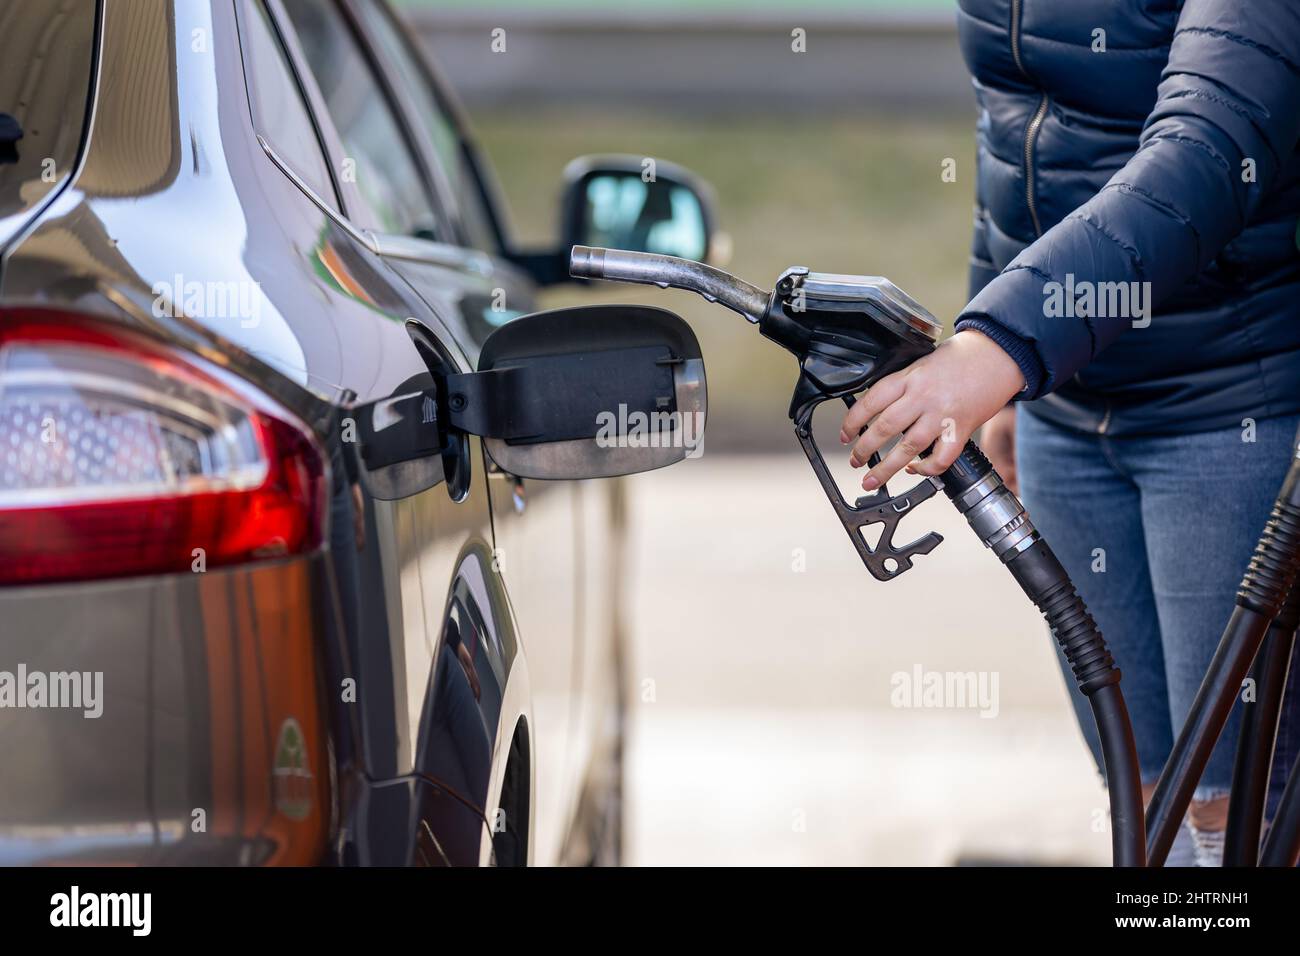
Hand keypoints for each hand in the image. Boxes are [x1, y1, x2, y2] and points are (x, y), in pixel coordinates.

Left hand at [839, 329, 1024, 491]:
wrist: (998, 354)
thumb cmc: (962, 357)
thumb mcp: (923, 362)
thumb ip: (904, 384)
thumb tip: (880, 408)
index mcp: (909, 377)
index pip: (870, 402)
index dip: (852, 422)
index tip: (845, 435)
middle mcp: (922, 396)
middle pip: (884, 428)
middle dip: (863, 449)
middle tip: (855, 461)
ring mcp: (942, 414)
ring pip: (908, 447)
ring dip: (886, 468)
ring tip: (873, 480)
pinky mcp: (962, 429)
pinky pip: (941, 457)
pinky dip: (926, 469)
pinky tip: (916, 470)